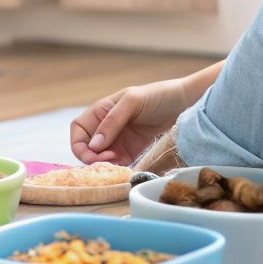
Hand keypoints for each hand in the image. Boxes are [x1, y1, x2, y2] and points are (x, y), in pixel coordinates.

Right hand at [69, 61, 223, 164]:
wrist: (184, 102)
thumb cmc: (157, 95)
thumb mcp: (132, 102)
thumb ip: (112, 121)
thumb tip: (94, 145)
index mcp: (100, 111)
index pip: (78, 131)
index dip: (80, 144)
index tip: (95, 153)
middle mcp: (106, 127)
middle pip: (86, 148)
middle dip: (92, 158)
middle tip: (109, 161)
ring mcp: (118, 140)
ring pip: (101, 158)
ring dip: (105, 165)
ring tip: (121, 164)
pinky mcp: (132, 151)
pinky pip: (118, 163)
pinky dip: (118, 168)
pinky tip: (127, 168)